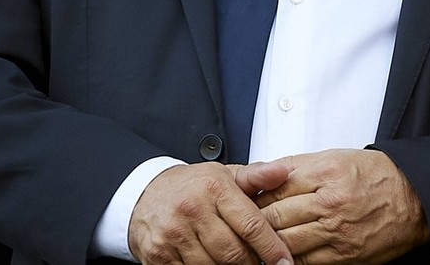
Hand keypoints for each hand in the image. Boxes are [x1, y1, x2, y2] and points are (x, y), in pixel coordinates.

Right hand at [128, 161, 293, 264]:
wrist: (145, 193)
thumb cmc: (193, 186)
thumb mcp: (225, 174)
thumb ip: (256, 176)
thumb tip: (283, 173)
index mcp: (213, 188)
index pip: (251, 225)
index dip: (271, 248)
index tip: (284, 261)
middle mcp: (191, 210)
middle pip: (233, 252)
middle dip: (251, 262)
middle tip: (259, 262)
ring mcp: (172, 235)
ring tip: (237, 261)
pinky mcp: (157, 255)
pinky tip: (213, 263)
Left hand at [253, 148, 429, 263]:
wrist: (416, 200)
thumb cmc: (377, 176)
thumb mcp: (337, 157)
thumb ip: (297, 165)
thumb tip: (262, 174)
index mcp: (327, 173)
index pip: (274, 188)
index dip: (253, 197)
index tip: (241, 202)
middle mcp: (331, 202)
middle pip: (275, 217)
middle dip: (254, 223)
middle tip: (239, 226)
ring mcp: (337, 232)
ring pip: (284, 242)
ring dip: (266, 245)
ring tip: (253, 243)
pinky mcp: (344, 256)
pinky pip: (304, 262)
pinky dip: (287, 260)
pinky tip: (279, 255)